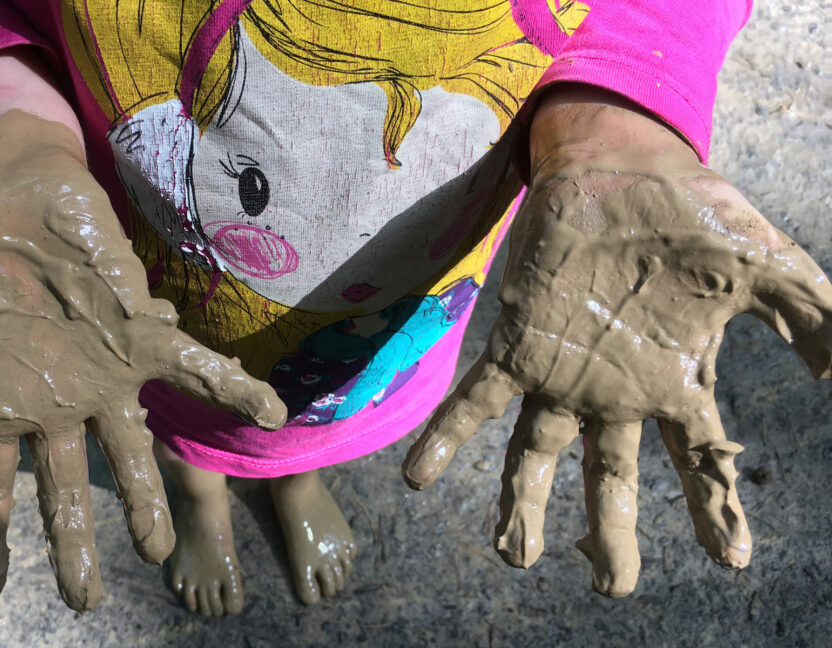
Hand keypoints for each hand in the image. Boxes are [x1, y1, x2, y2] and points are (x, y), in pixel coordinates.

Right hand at [0, 111, 285, 611]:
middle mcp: (54, 398)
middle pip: (65, 486)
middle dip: (72, 541)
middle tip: (83, 599)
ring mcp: (102, 369)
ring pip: (131, 447)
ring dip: (151, 495)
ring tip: (165, 545)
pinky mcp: (140, 328)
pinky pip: (196, 365)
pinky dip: (233, 389)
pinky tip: (272, 413)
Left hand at [403, 88, 831, 595]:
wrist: (623, 165)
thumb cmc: (692, 212)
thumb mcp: (767, 267)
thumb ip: (812, 318)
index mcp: (671, 380)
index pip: (698, 460)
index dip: (713, 510)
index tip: (729, 560)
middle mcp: (612, 390)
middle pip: (610, 479)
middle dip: (610, 534)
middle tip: (611, 587)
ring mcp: (560, 372)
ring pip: (536, 455)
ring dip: (521, 505)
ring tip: (511, 554)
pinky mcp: (517, 343)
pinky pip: (474, 400)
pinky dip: (446, 438)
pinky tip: (419, 478)